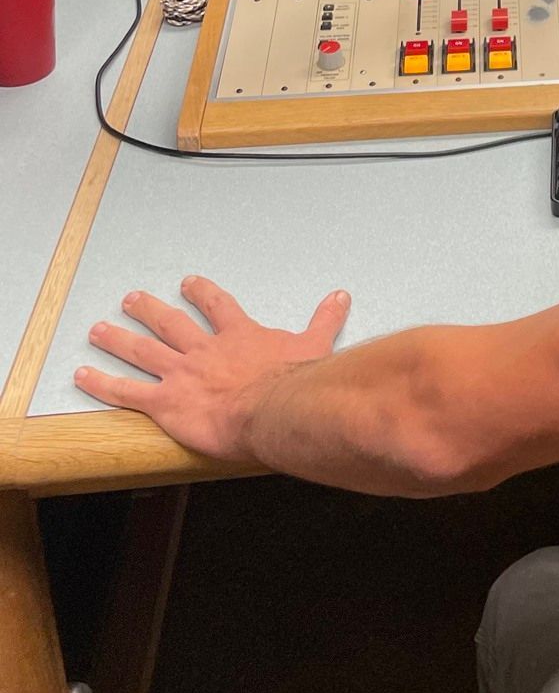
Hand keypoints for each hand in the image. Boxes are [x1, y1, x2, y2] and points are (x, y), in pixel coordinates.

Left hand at [75, 276, 350, 462]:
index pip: (216, 307)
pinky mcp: (165, 402)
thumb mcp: (315, 345)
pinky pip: (127, 391)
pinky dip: (103, 383)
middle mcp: (204, 350)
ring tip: (99, 329)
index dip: (201, 294)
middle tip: (131, 298)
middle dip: (149, 309)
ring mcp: (181, 374)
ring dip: (118, 339)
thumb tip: (341, 295)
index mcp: (237, 335)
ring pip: (143, 351)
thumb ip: (325, 320)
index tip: (188, 283)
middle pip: (171, 324)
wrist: (273, 409)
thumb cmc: (294, 383)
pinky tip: (82, 374)